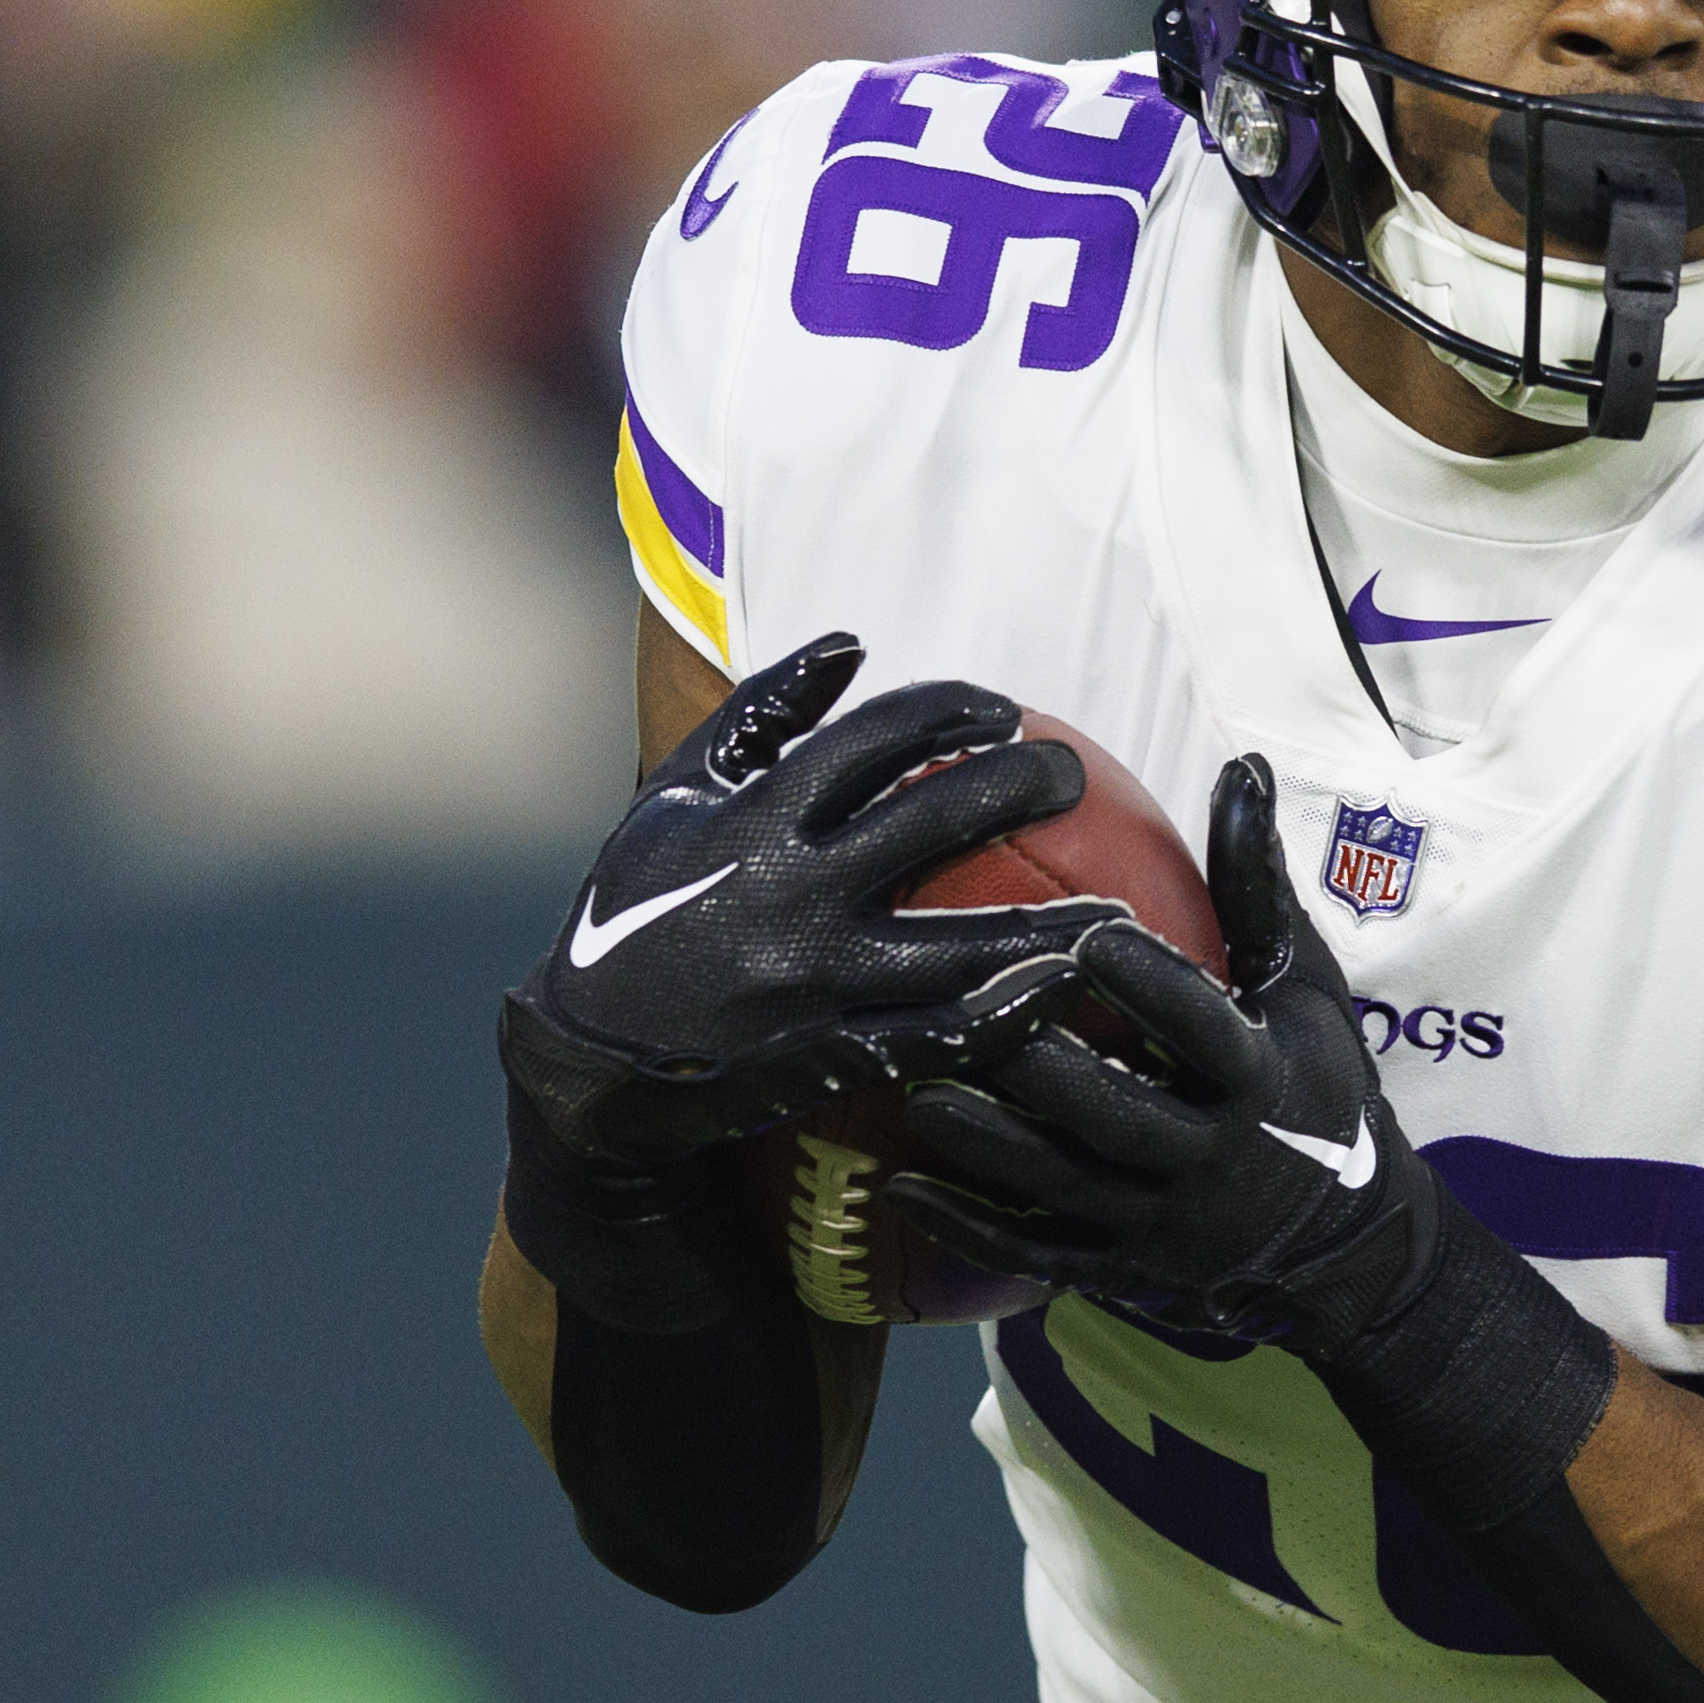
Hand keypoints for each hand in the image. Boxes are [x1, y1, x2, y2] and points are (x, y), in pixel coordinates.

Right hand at [498, 634, 1099, 1163]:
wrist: (586, 1059)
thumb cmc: (634, 910)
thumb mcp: (675, 796)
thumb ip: (762, 713)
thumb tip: (850, 643)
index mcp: (754, 817)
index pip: (874, 740)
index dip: (951, 713)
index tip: (1004, 712)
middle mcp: (789, 890)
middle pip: (934, 820)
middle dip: (1020, 786)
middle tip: (1071, 777)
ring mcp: (814, 978)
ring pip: (957, 942)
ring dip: (1049, 924)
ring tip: (1117, 912)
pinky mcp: (828, 1054)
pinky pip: (935, 1037)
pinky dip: (1005, 1015)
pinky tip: (1065, 997)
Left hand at [883, 758, 1442, 1351]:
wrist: (1341, 1244)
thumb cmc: (1314, 1085)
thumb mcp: (1305, 990)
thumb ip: (1259, 889)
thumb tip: (1244, 771)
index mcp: (1261, 1084)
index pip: (1206, 1033)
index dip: (1155, 991)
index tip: (1093, 937)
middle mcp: (1211, 1162)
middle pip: (1120, 1115)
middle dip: (1048, 1071)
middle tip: (972, 1012)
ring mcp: (1160, 1226)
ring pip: (1064, 1186)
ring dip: (989, 1144)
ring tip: (918, 1089)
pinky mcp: (1119, 1271)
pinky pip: (1033, 1252)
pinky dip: (966, 1224)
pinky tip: (897, 1183)